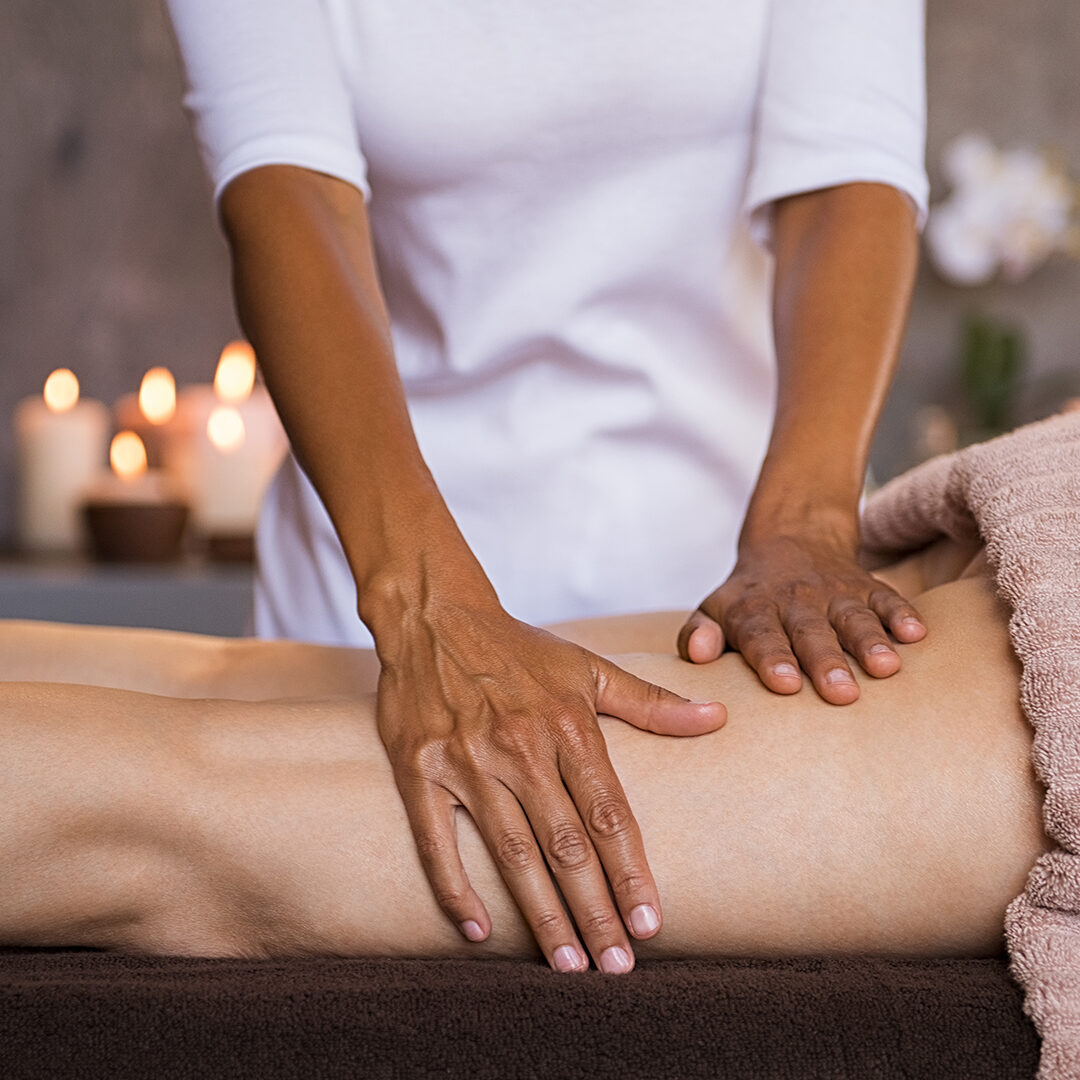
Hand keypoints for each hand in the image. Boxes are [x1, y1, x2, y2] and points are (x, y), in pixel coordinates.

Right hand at [375, 602, 725, 972]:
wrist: (434, 616)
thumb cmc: (518, 649)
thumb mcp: (588, 668)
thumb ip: (651, 703)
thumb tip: (717, 717)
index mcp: (566, 725)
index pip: (609, 813)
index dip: (631, 872)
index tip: (651, 923)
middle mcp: (519, 747)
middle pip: (566, 844)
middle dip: (595, 909)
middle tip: (617, 966)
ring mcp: (466, 761)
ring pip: (511, 852)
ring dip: (541, 913)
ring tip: (568, 964)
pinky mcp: (418, 770)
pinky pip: (437, 841)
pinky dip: (456, 888)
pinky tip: (479, 931)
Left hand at [677, 533, 925, 703]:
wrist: (789, 542)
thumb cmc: (747, 599)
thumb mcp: (713, 610)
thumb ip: (698, 635)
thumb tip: (697, 655)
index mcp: (755, 610)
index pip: (761, 635)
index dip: (772, 658)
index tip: (785, 684)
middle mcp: (796, 601)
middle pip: (811, 632)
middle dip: (826, 662)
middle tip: (840, 693)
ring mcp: (835, 593)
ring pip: (853, 617)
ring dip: (870, 641)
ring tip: (885, 668)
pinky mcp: (868, 587)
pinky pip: (887, 597)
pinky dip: (902, 614)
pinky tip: (916, 634)